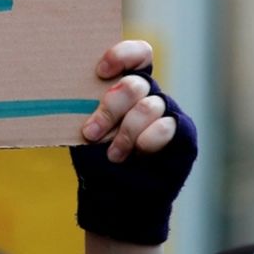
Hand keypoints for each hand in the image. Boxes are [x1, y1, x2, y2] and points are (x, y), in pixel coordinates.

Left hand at [69, 40, 196, 245]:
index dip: (123, 55)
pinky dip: (149, 139)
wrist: (116, 199)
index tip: (101, 71)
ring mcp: (169, 114)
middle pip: (136, 83)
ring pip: (149, 105)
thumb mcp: (85, 129)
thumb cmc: (96, 159)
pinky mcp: (184, 136)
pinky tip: (139, 152)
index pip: (138, 56)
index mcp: (127, 86)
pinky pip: (168, 126)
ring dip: (126, 132)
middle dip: (111, 107)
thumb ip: (87, 106)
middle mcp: (151, 95)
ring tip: (113, 154)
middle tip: (92, 132)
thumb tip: (70, 84)